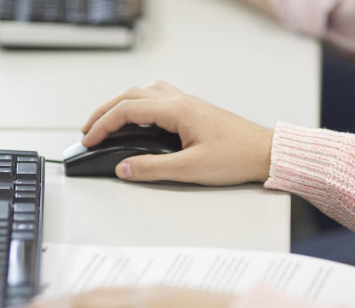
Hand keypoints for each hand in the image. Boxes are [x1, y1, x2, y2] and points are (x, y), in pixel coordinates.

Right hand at [82, 81, 273, 184]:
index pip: (128, 110)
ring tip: (105, 121)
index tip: (89, 139)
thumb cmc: (237, 158)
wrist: (266, 153)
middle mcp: (180, 100)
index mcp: (177, 110)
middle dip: (104, 112)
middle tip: (87, 130)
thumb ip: (152, 169)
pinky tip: (137, 116)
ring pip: (143, 92)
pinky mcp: (193, 110)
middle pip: (130, 95)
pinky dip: (137, 103)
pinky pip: (156, 96)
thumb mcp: (190, 169)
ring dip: (119, 104)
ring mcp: (187, 102)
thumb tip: (124, 168)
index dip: (103, 125)